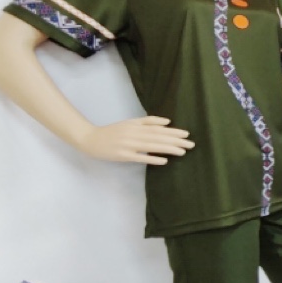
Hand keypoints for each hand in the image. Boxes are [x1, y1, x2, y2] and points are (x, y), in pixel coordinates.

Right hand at [75, 116, 193, 165]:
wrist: (90, 139)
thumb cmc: (113, 131)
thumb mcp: (130, 123)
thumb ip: (148, 121)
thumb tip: (168, 122)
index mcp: (136, 126)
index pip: (158, 129)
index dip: (173, 132)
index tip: (187, 134)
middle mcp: (134, 134)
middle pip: (158, 137)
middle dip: (176, 141)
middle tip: (191, 144)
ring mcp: (128, 145)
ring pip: (152, 146)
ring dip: (168, 149)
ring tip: (182, 152)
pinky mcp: (122, 156)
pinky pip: (140, 158)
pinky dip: (152, 159)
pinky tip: (164, 161)